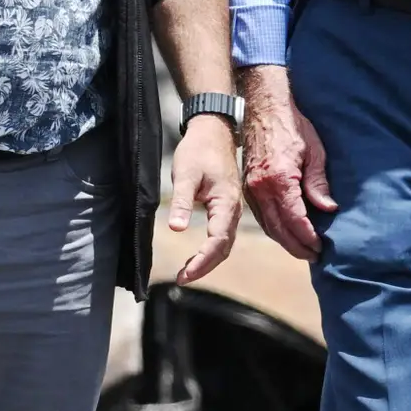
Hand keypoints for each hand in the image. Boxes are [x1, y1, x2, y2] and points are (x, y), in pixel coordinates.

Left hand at [161, 113, 243, 285]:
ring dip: (208, 261)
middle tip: (182, 278)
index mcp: (227, 203)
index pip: (218, 241)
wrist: (214, 131)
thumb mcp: (185, 174)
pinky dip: (211, 251)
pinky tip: (197, 256)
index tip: (184, 274)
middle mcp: (234, 210)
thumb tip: (176, 229)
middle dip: (204, 266)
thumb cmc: (199, 150)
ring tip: (187, 273)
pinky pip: (223, 236)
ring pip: (225, 244)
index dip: (202, 261)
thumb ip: (181, 201)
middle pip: (224, 249)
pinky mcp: (227, 208)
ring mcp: (232, 210)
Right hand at [239, 66, 335, 259]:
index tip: (321, 247)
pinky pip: (261, 216)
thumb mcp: (314, 152)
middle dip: (297, 246)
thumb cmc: (292, 126)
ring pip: (268, 226)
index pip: (295, 219)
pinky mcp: (247, 187)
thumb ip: (318, 183)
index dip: (309, 237)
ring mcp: (251, 189)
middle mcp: (261, 188)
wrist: (263, 108)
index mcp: (279, 179)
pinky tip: (286, 233)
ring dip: (285, 241)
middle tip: (315, 256)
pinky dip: (274, 229)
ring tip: (303, 250)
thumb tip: (328, 209)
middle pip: (279, 229)